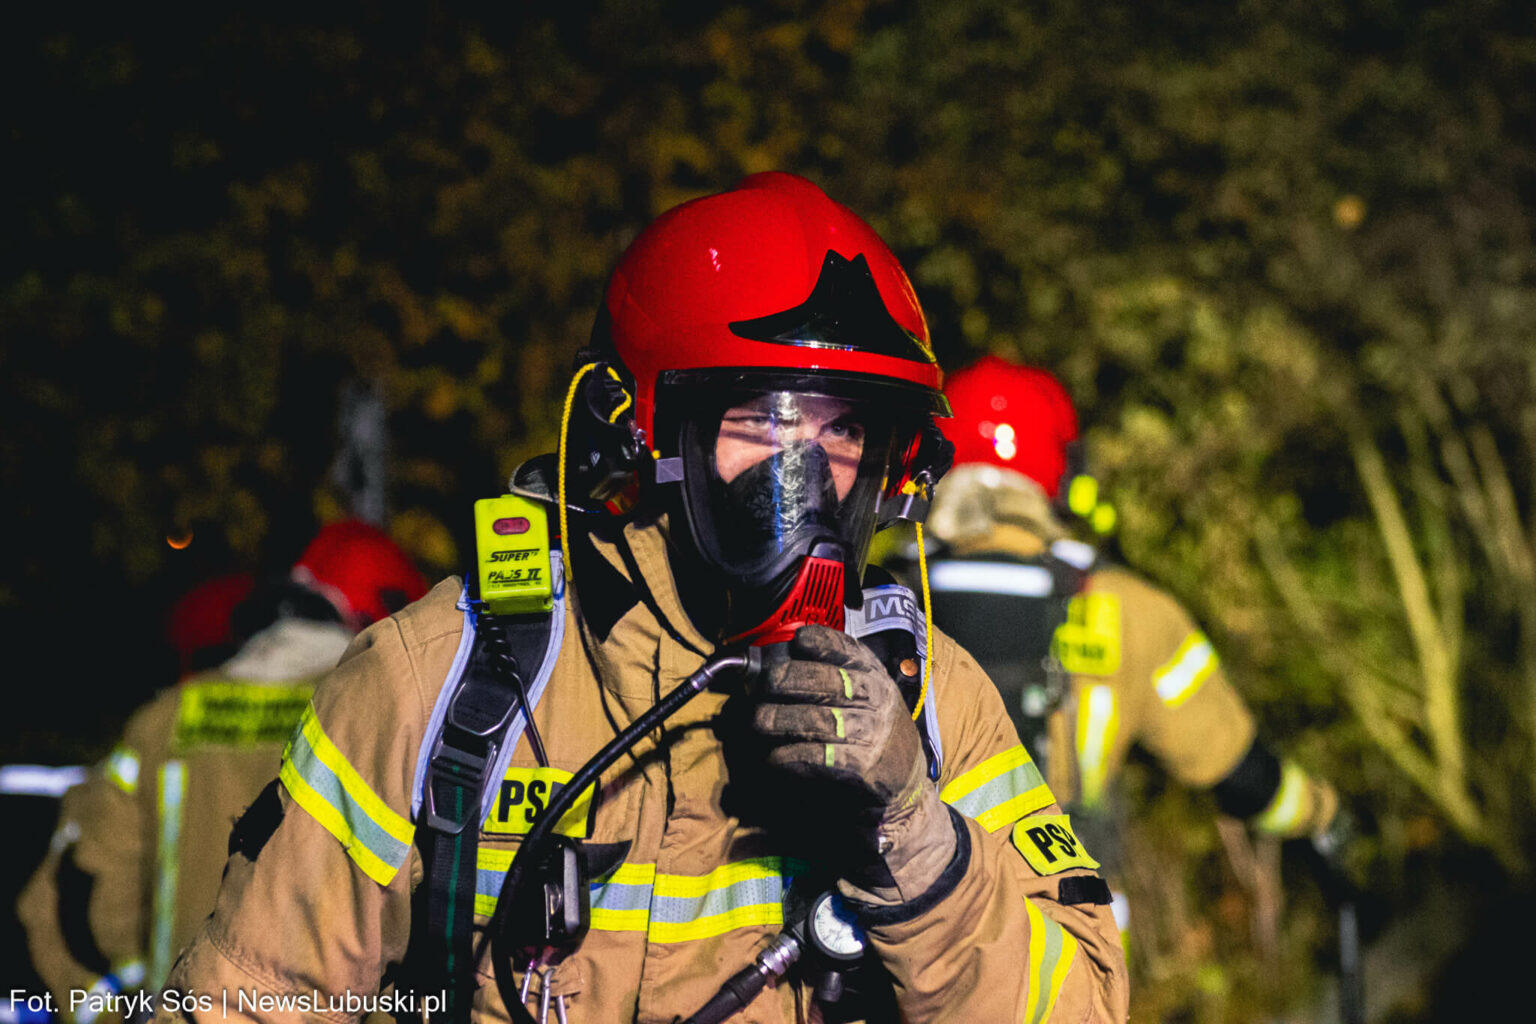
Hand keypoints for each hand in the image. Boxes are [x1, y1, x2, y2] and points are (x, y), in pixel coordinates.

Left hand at [751, 625, 955, 901]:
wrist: (903, 798)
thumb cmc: (873, 742)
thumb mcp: (865, 702)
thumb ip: (831, 680)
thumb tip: (776, 664)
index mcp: (877, 678)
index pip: (848, 650)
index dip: (819, 642)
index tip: (795, 642)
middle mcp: (879, 701)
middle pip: (825, 681)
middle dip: (785, 681)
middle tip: (759, 689)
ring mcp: (874, 735)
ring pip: (816, 720)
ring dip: (778, 720)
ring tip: (756, 723)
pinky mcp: (863, 769)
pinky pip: (816, 758)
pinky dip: (788, 757)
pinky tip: (773, 758)